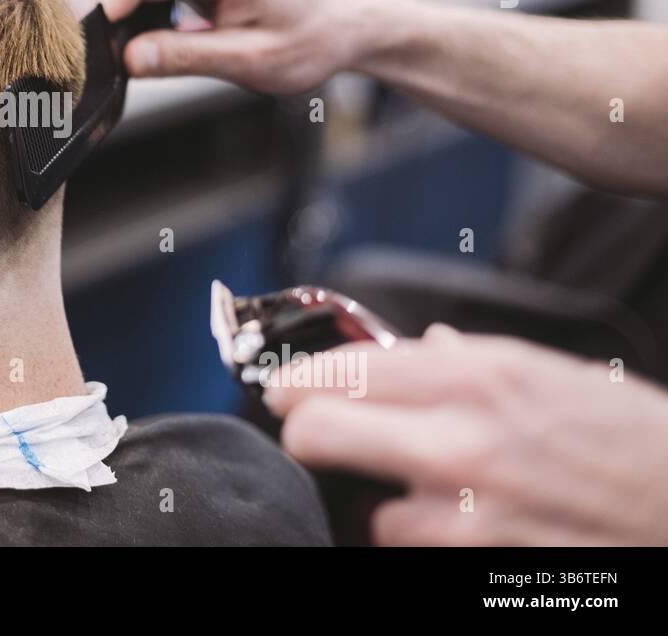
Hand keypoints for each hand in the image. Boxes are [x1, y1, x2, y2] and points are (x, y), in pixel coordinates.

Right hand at [96, 0, 375, 93]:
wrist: (339, 24)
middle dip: (105, 1)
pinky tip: (142, 27)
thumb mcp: (250, 62)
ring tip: (128, 39)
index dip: (108, 3)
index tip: (99, 44)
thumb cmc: (306, 41)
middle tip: (113, 53)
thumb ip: (186, 59)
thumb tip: (128, 58)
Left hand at [264, 325, 667, 544]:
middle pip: (314, 431)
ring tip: (420, 492)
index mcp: (476, 375)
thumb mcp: (551, 374)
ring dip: (381, 502)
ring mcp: (465, 515)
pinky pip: (411, 550)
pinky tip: (454, 527)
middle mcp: (459, 440)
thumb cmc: (635, 440)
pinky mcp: (478, 568)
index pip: (340, 369)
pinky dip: (420, 540)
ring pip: (363, 510)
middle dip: (305, 430)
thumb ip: (468, 362)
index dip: (299, 379)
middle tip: (312, 431)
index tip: (285, 386)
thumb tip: (416, 349)